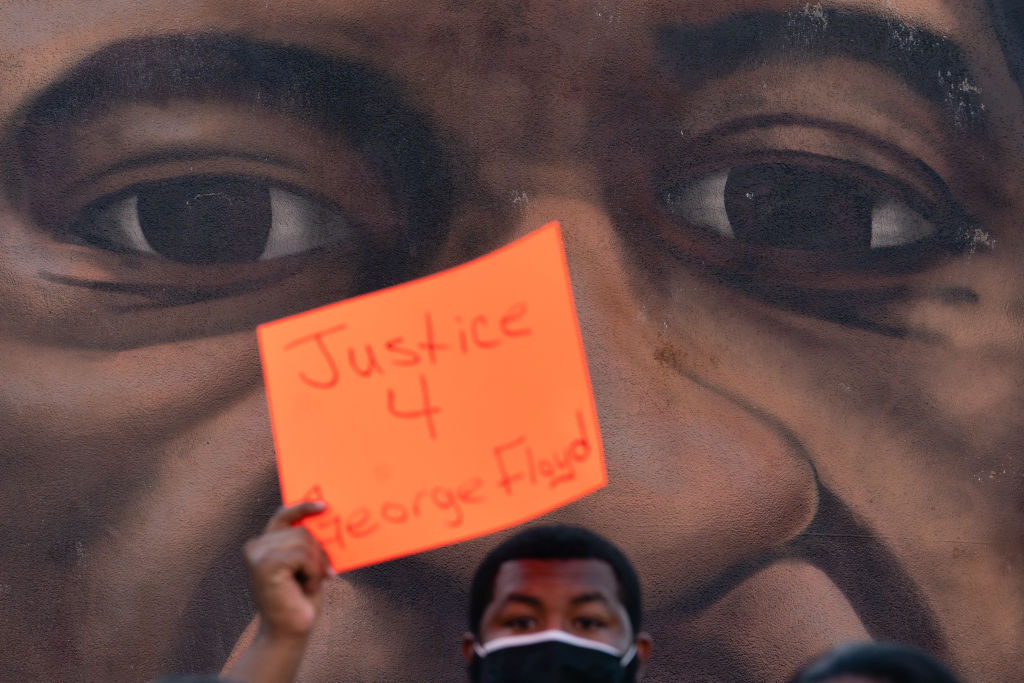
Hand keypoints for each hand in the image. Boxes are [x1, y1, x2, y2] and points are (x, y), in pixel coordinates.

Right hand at [243, 501, 334, 640]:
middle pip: (301, 530)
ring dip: (316, 565)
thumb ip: (306, 543)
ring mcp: (258, 555)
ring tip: (311, 584)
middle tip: (325, 574)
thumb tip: (324, 519)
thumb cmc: (300, 598)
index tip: (323, 505)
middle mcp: (256, 546)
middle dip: (319, 553)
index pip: (283, 515)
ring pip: (304, 541)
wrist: (289, 632)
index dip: (303, 507)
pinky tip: (306, 588)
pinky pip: (302, 556)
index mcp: (265, 544)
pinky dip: (313, 572)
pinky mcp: (265, 565)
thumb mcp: (305, 564)